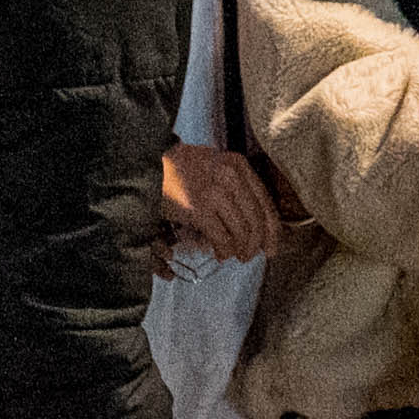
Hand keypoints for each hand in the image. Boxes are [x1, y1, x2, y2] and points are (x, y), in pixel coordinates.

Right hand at [157, 144, 279, 268]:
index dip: (271, 230)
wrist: (148, 162)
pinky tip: (220, 253)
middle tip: (250, 256)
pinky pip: (222, 238)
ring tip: (234, 256)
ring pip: (242, 231)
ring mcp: (215, 192)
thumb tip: (255, 220)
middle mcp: (231, 176)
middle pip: (256, 219)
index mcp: (238, 165)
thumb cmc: (179, 167)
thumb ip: (235, 184)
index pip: (264, 202)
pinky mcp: (198, 208)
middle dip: (255, 244)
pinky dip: (224, 250)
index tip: (271, 246)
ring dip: (240, 249)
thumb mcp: (214, 165)